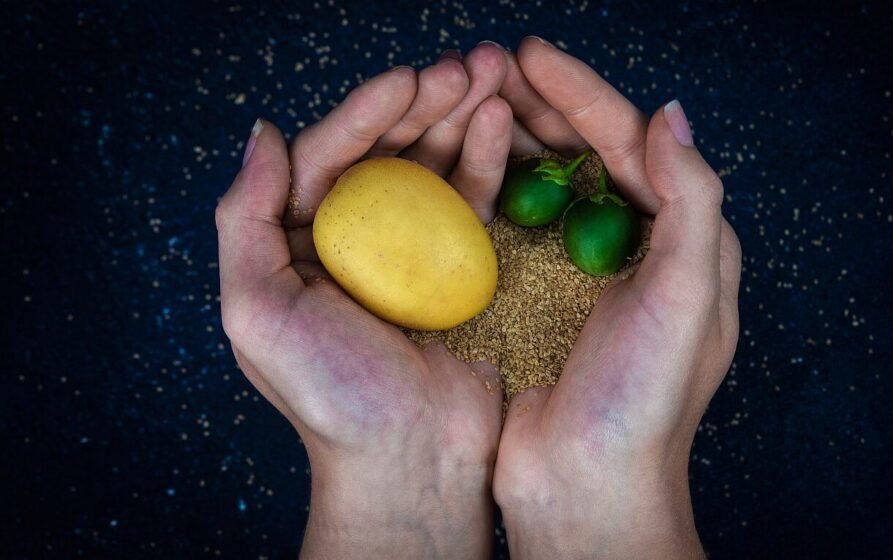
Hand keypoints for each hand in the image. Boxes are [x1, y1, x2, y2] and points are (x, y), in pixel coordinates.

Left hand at [216, 44, 512, 558]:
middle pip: (385, 152)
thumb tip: (264, 133)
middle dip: (423, 103)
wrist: (411, 462)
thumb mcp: (258, 312)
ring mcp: (405, 251)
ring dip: (459, 116)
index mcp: (296, 244)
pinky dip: (485, 160)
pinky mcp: (455, 266)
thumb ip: (245, 220)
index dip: (366, 113)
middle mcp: (350, 239)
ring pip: (430, 165)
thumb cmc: (332, 398)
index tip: (408, 79)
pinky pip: (468, 199)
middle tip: (465, 65)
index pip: (327, 157)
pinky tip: (500, 124)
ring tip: (491, 75)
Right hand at [492, 37, 741, 558]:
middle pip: (591, 155)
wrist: (590, 490)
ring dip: (514, 136)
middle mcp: (640, 250)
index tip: (530, 55)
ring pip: (550, 182)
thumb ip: (691, 201)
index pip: (634, 145)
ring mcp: (586, 273)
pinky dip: (491, 187)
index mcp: (684, 243)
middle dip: (544, 105)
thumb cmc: (642, 403)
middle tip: (492, 62)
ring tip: (472, 95)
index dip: (583, 94)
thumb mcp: (685, 299)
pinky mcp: (541, 298)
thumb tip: (670, 113)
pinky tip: (461, 164)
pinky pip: (517, 225)